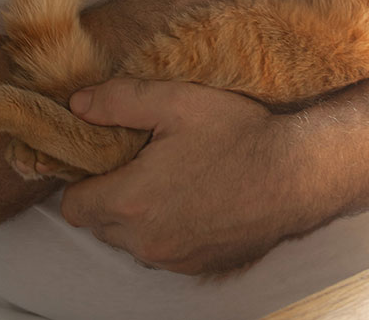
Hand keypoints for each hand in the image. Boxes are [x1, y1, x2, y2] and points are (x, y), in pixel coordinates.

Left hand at [60, 79, 298, 274]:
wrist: (296, 175)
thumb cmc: (238, 134)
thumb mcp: (177, 101)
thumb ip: (120, 101)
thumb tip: (77, 105)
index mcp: (131, 201)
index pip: (72, 205)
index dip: (83, 178)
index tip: (107, 155)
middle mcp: (146, 241)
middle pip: (99, 224)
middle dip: (109, 194)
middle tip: (141, 159)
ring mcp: (173, 259)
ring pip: (130, 240)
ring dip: (137, 215)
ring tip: (170, 176)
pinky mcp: (197, 266)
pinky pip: (162, 250)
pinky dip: (167, 228)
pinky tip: (193, 197)